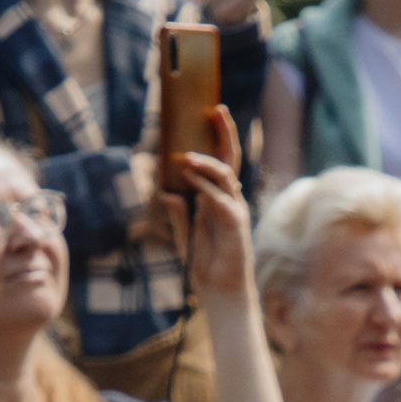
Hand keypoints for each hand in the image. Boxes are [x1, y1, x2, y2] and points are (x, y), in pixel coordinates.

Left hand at [165, 107, 252, 297]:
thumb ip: (176, 214)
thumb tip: (165, 191)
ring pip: (225, 175)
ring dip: (206, 162)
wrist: (219, 292)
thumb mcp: (182, 235)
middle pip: (230, 158)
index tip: (206, 114)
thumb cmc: (204, 265)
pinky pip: (220, 199)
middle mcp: (228, 199)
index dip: (215, 138)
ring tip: (185, 157)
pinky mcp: (235, 224)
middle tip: (215, 109)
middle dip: (224, 133)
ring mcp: (234, 210)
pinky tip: (190, 178)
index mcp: (216, 198)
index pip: (218, 161)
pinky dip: (205, 187)